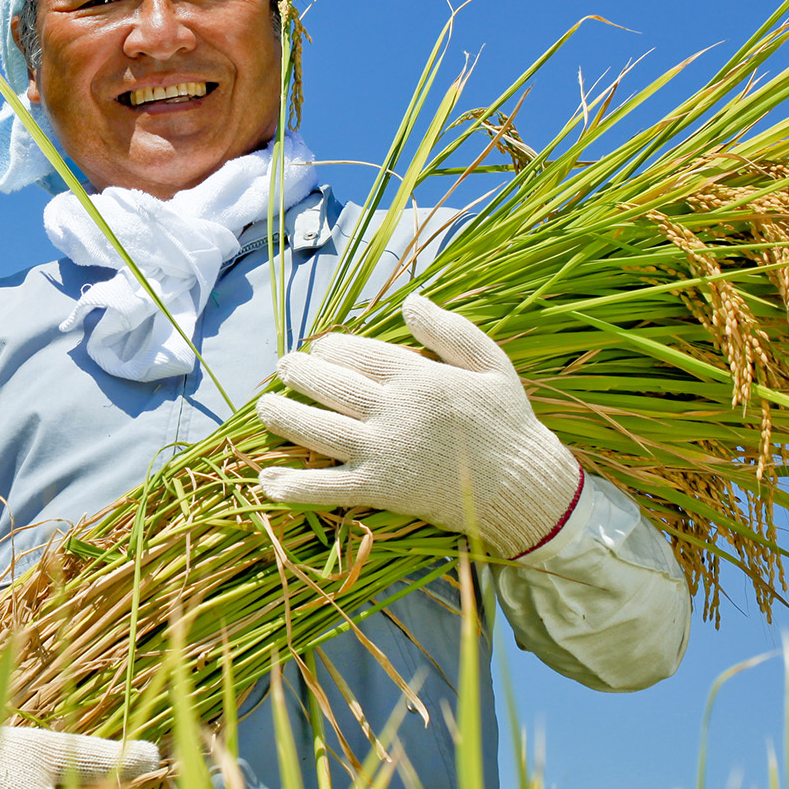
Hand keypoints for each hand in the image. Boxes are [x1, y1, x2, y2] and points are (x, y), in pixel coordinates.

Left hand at [256, 293, 580, 555]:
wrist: (524, 484)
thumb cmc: (508, 422)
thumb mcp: (492, 364)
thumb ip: (451, 331)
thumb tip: (410, 300)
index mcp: (419, 376)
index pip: (359, 354)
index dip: (331, 349)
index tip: (318, 348)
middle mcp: (394, 410)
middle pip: (330, 387)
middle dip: (299, 374)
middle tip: (283, 368)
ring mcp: (384, 450)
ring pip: (318, 430)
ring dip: (284, 418)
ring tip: (264, 407)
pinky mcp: (381, 489)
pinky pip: (328, 486)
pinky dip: (295, 486)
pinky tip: (268, 481)